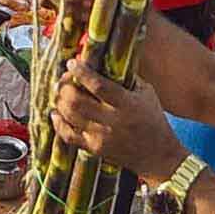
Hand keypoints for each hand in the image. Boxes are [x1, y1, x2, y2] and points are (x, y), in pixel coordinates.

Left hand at [46, 61, 186, 183]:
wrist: (158, 155)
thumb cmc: (153, 118)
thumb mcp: (146, 93)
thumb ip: (127, 77)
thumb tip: (105, 58)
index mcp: (127, 104)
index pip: (99, 86)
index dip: (82, 73)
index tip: (72, 62)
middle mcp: (112, 121)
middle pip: (77, 101)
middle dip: (65, 86)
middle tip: (64, 78)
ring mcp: (101, 137)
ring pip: (69, 116)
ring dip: (59, 101)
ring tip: (59, 92)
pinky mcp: (94, 149)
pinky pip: (68, 136)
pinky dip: (58, 123)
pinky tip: (56, 113)